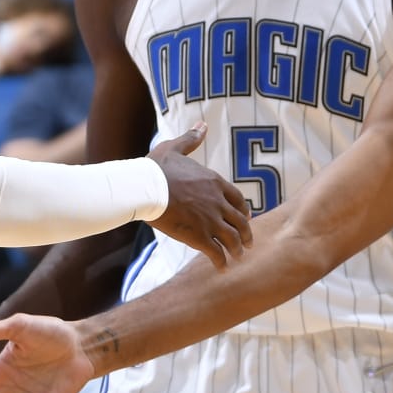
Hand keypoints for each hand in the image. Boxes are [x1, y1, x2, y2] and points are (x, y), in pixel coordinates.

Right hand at [145, 124, 252, 265]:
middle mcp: (218, 202)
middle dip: (246, 234)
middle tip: (247, 244)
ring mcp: (210, 221)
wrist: (144, 187)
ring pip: (232, 239)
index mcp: (214, 183)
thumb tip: (202, 125)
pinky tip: (221, 268)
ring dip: (237, 250)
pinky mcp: (199, 237)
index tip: (246, 218)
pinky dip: (221, 261)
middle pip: (241, 222)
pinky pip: (216, 252)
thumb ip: (191, 139)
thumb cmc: (156, 168)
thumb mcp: (175, 148)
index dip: (244, 211)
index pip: (238, 200)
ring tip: (237, 257)